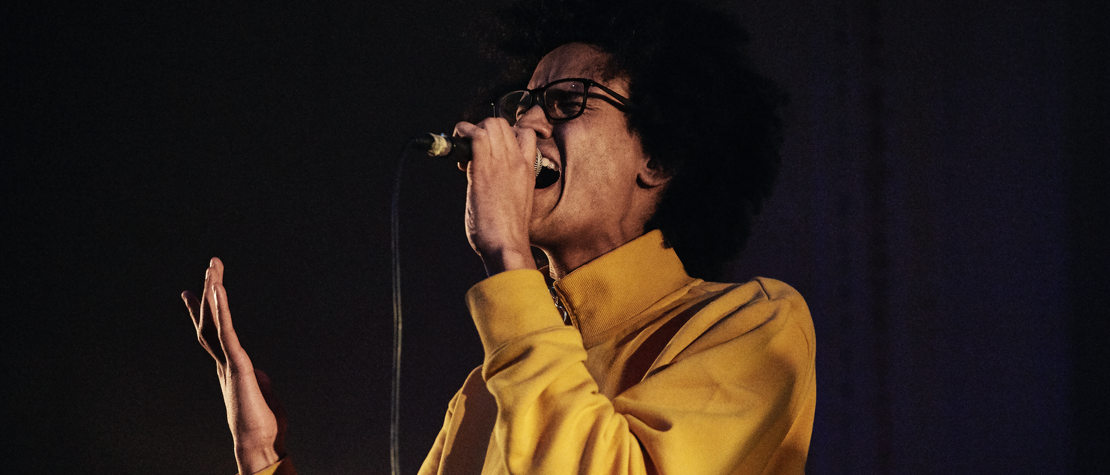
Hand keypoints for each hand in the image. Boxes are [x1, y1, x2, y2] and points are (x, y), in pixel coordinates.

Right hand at [183, 258, 285, 474]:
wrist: (260, 443)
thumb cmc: (264, 424)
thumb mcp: (263, 394)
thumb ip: (258, 380)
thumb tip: (259, 373)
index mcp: (231, 367)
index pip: (214, 333)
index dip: (206, 311)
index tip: (195, 290)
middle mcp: (224, 362)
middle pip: (211, 320)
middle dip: (210, 293)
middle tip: (210, 266)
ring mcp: (229, 363)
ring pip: (216, 321)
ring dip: (215, 292)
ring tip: (213, 267)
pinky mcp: (238, 365)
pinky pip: (227, 332)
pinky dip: (221, 310)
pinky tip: (217, 289)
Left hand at [454, 117, 537, 274]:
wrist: (506, 244)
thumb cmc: (509, 233)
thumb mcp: (518, 202)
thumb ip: (509, 184)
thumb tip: (491, 180)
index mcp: (529, 170)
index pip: (525, 134)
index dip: (506, 134)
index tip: (492, 149)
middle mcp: (518, 161)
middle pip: (503, 124)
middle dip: (484, 129)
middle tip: (472, 150)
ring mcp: (502, 162)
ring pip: (490, 123)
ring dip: (471, 130)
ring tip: (464, 151)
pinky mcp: (483, 167)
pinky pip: (474, 134)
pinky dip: (461, 133)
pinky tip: (455, 148)